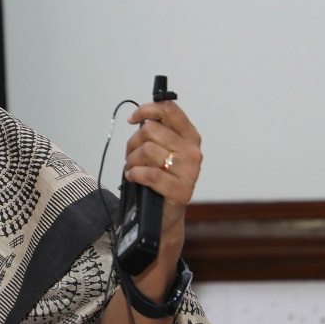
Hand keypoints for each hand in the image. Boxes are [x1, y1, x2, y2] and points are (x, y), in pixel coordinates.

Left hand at [123, 99, 202, 245]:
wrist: (164, 214)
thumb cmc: (160, 179)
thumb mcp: (160, 150)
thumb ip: (156, 133)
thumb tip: (139, 117)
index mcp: (190, 136)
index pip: (170, 110)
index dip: (147, 110)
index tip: (133, 119)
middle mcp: (193, 151)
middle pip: (150, 130)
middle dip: (133, 143)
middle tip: (132, 156)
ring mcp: (189, 171)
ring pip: (146, 150)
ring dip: (132, 161)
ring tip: (133, 169)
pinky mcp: (181, 190)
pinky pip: (148, 174)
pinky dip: (134, 174)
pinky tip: (134, 178)